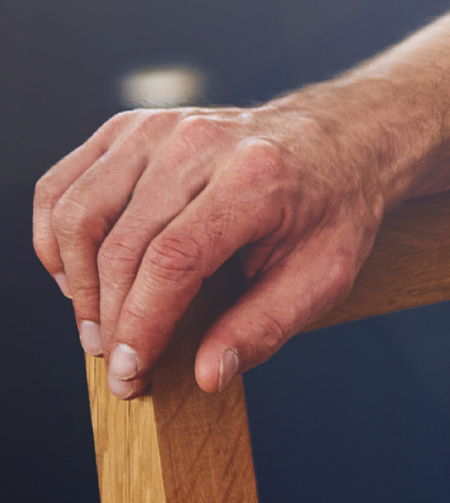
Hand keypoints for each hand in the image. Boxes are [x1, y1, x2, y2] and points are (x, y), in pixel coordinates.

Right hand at [32, 102, 389, 397]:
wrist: (339, 140)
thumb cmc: (332, 211)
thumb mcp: (326, 276)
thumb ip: (266, 326)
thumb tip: (208, 375)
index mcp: (256, 178)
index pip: (173, 260)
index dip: (141, 323)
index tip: (131, 373)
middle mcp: (200, 143)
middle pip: (122, 243)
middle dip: (109, 317)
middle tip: (118, 366)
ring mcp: (159, 128)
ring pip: (79, 213)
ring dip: (75, 282)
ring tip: (98, 328)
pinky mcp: (130, 127)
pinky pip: (64, 186)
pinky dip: (56, 238)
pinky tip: (75, 277)